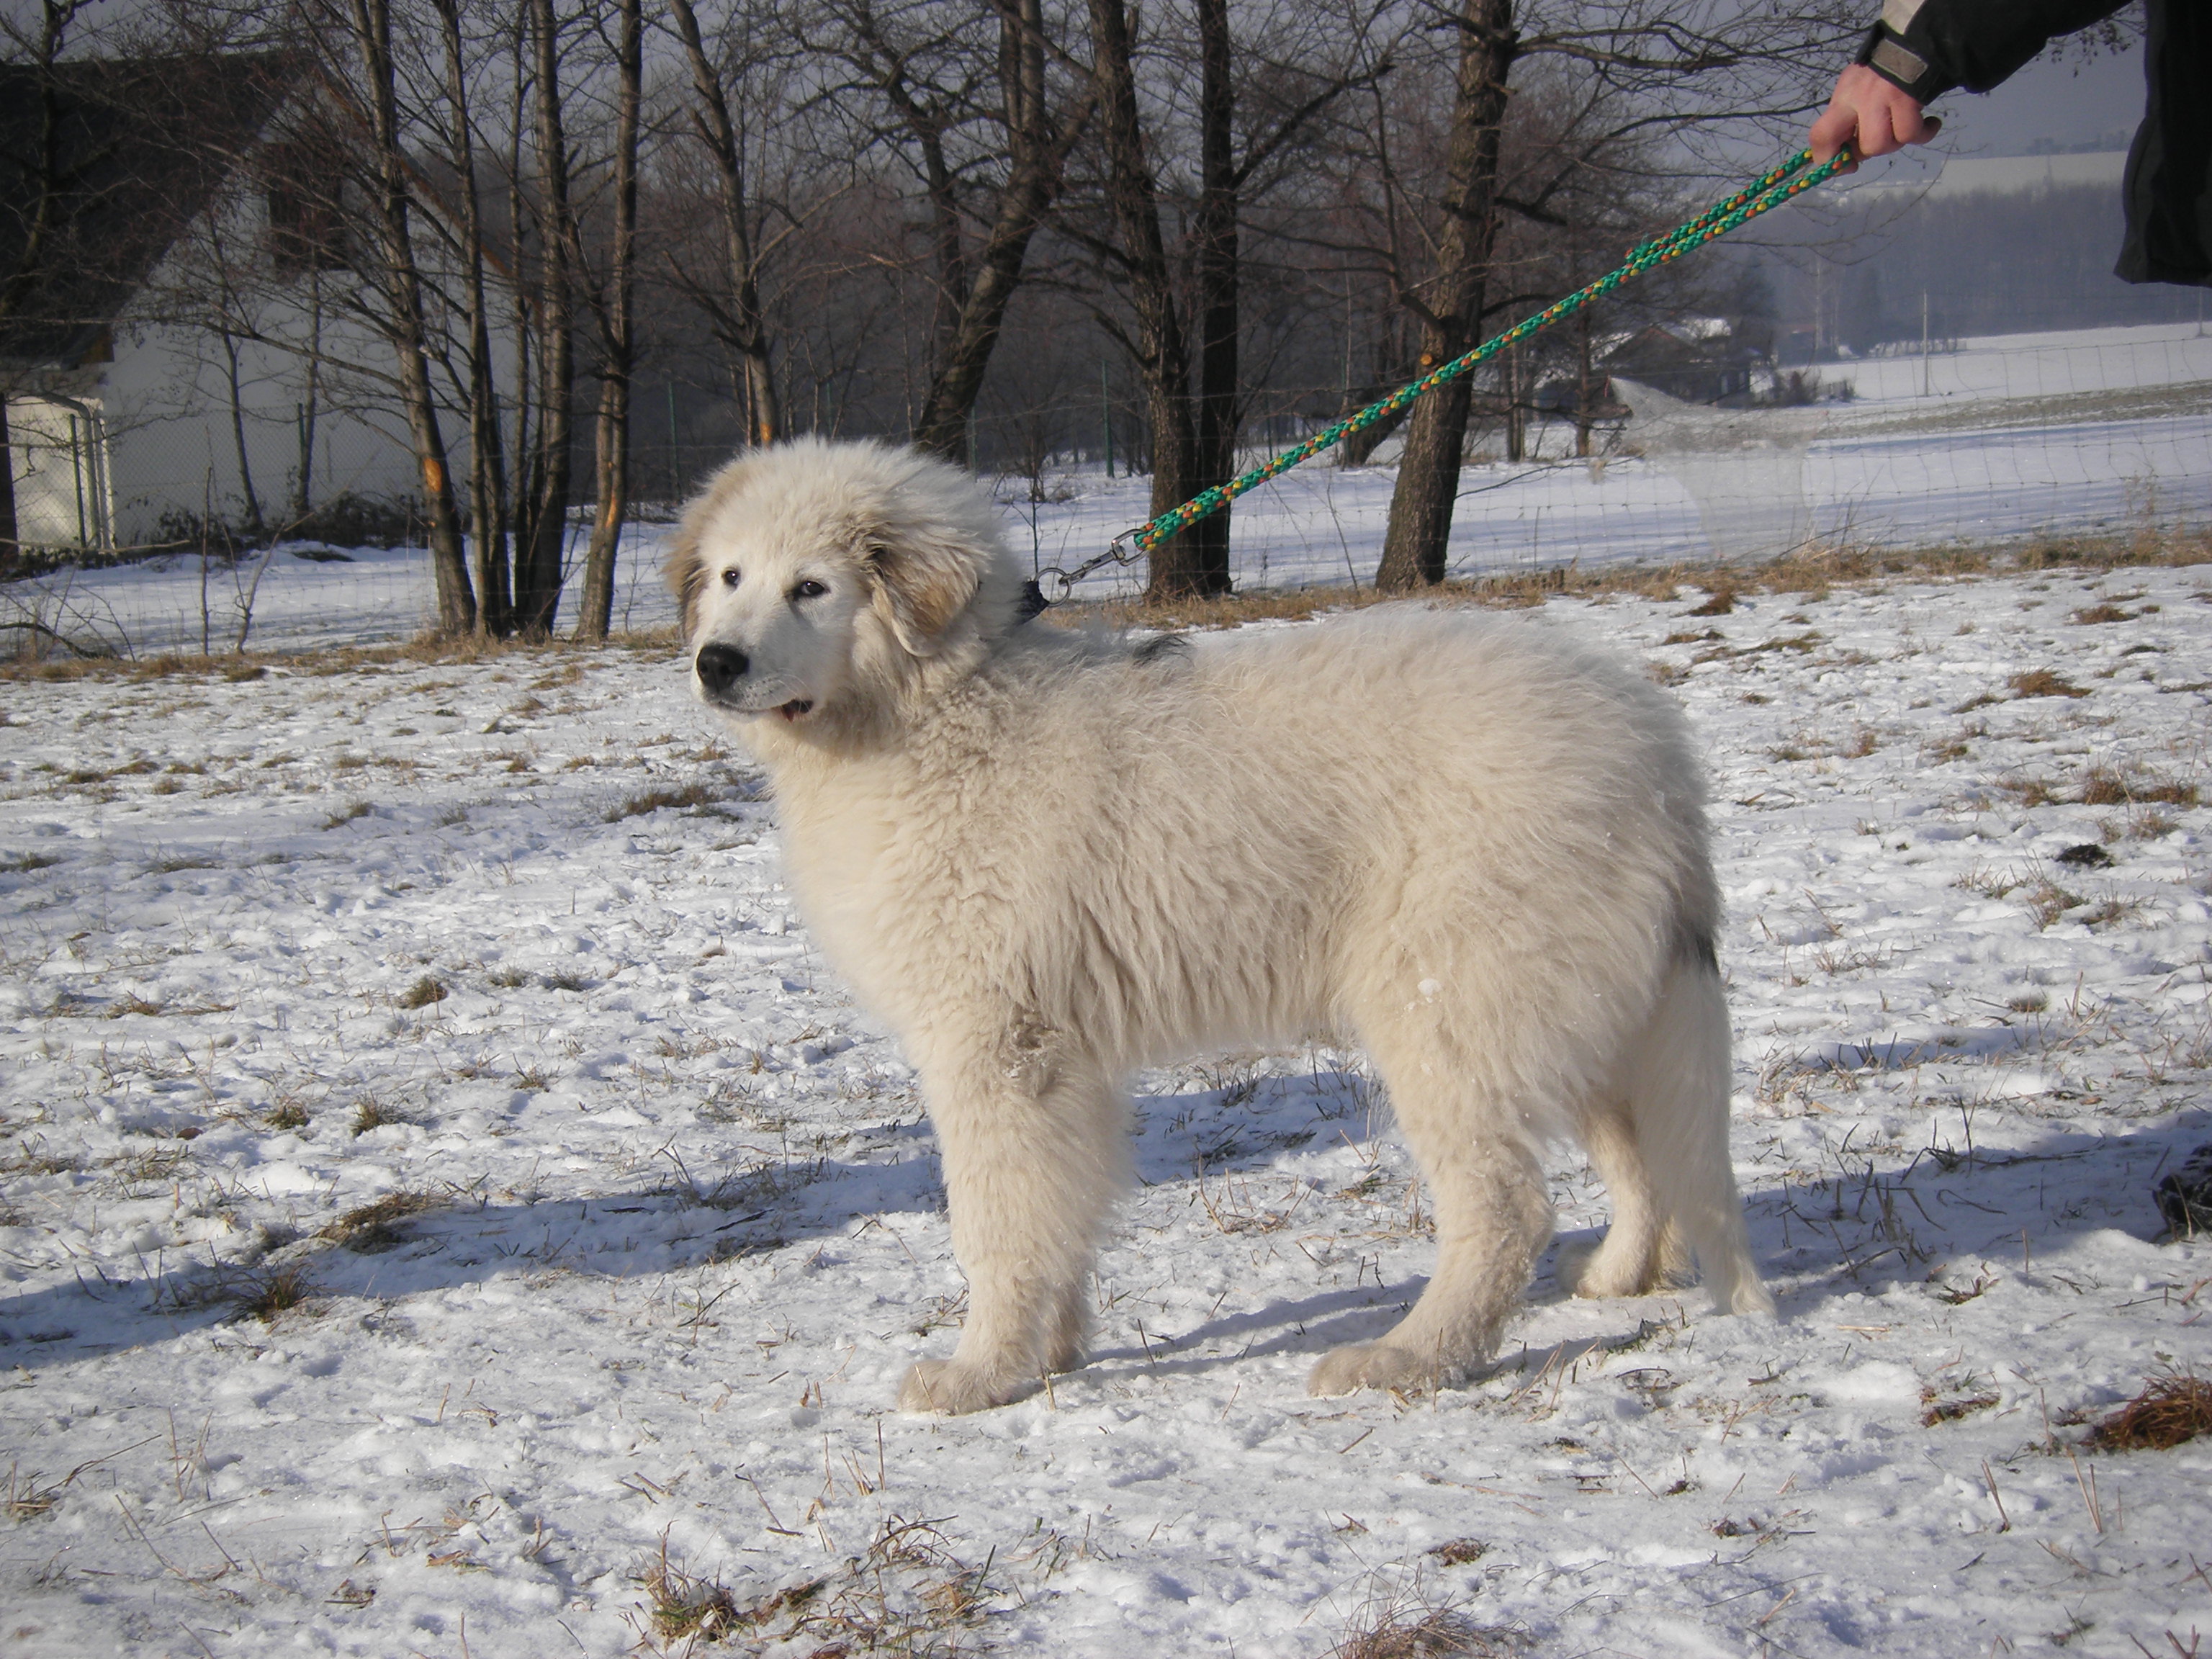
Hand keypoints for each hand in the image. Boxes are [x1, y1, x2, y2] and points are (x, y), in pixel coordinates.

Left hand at [1810, 63, 1941, 168]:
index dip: (1828, 158)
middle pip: (1859, 148)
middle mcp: (1858, 100)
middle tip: (1877, 138)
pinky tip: (1928, 124)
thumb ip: (1846, 120)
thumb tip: (1845, 154)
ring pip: (1883, 144)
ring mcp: (1883, 98)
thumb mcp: (1852, 92)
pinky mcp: (1908, 98)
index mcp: (1842, 100)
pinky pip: (1911, 133)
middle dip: (1868, 153)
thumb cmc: (1876, 75)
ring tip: (1902, 127)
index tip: (1845, 164)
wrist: (1909, 45)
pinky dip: (1923, 134)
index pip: (1821, 136)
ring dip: (1895, 143)